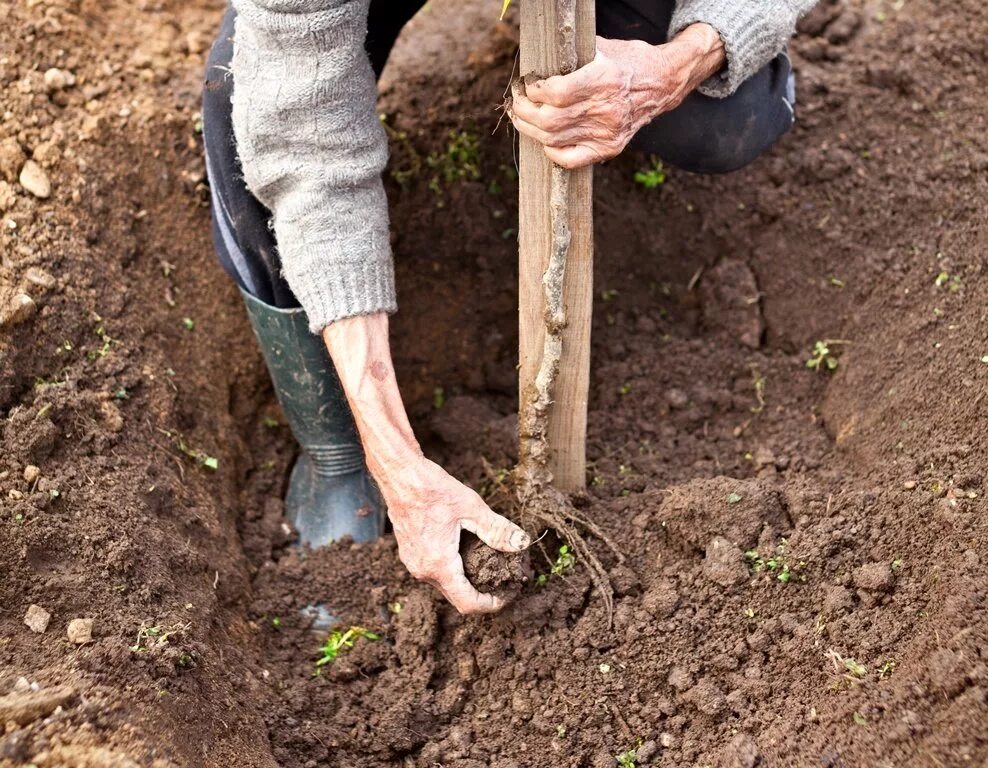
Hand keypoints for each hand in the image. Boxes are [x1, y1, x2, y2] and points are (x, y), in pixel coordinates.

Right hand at [380, 456, 530, 613]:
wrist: (399, 475)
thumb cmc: (432, 489)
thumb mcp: (471, 507)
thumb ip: (497, 529)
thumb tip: (521, 543)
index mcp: (438, 564)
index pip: (467, 603)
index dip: (491, 605)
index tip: (506, 594)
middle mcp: (423, 570)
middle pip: (457, 597)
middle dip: (482, 593)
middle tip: (504, 579)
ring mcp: (413, 563)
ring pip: (445, 585)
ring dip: (467, 581)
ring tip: (488, 565)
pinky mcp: (410, 554)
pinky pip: (435, 572)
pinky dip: (453, 569)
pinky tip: (467, 551)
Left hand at [510, 25, 724, 168]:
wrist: (662, 83)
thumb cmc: (628, 61)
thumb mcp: (602, 47)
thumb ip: (571, 56)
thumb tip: (536, 61)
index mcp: (603, 79)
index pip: (556, 93)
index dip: (535, 91)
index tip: (529, 85)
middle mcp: (605, 109)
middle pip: (549, 120)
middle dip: (524, 111)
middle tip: (517, 101)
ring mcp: (607, 132)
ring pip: (553, 140)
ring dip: (530, 129)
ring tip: (522, 117)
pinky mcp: (609, 147)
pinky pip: (570, 159)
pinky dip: (551, 152)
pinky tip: (545, 140)